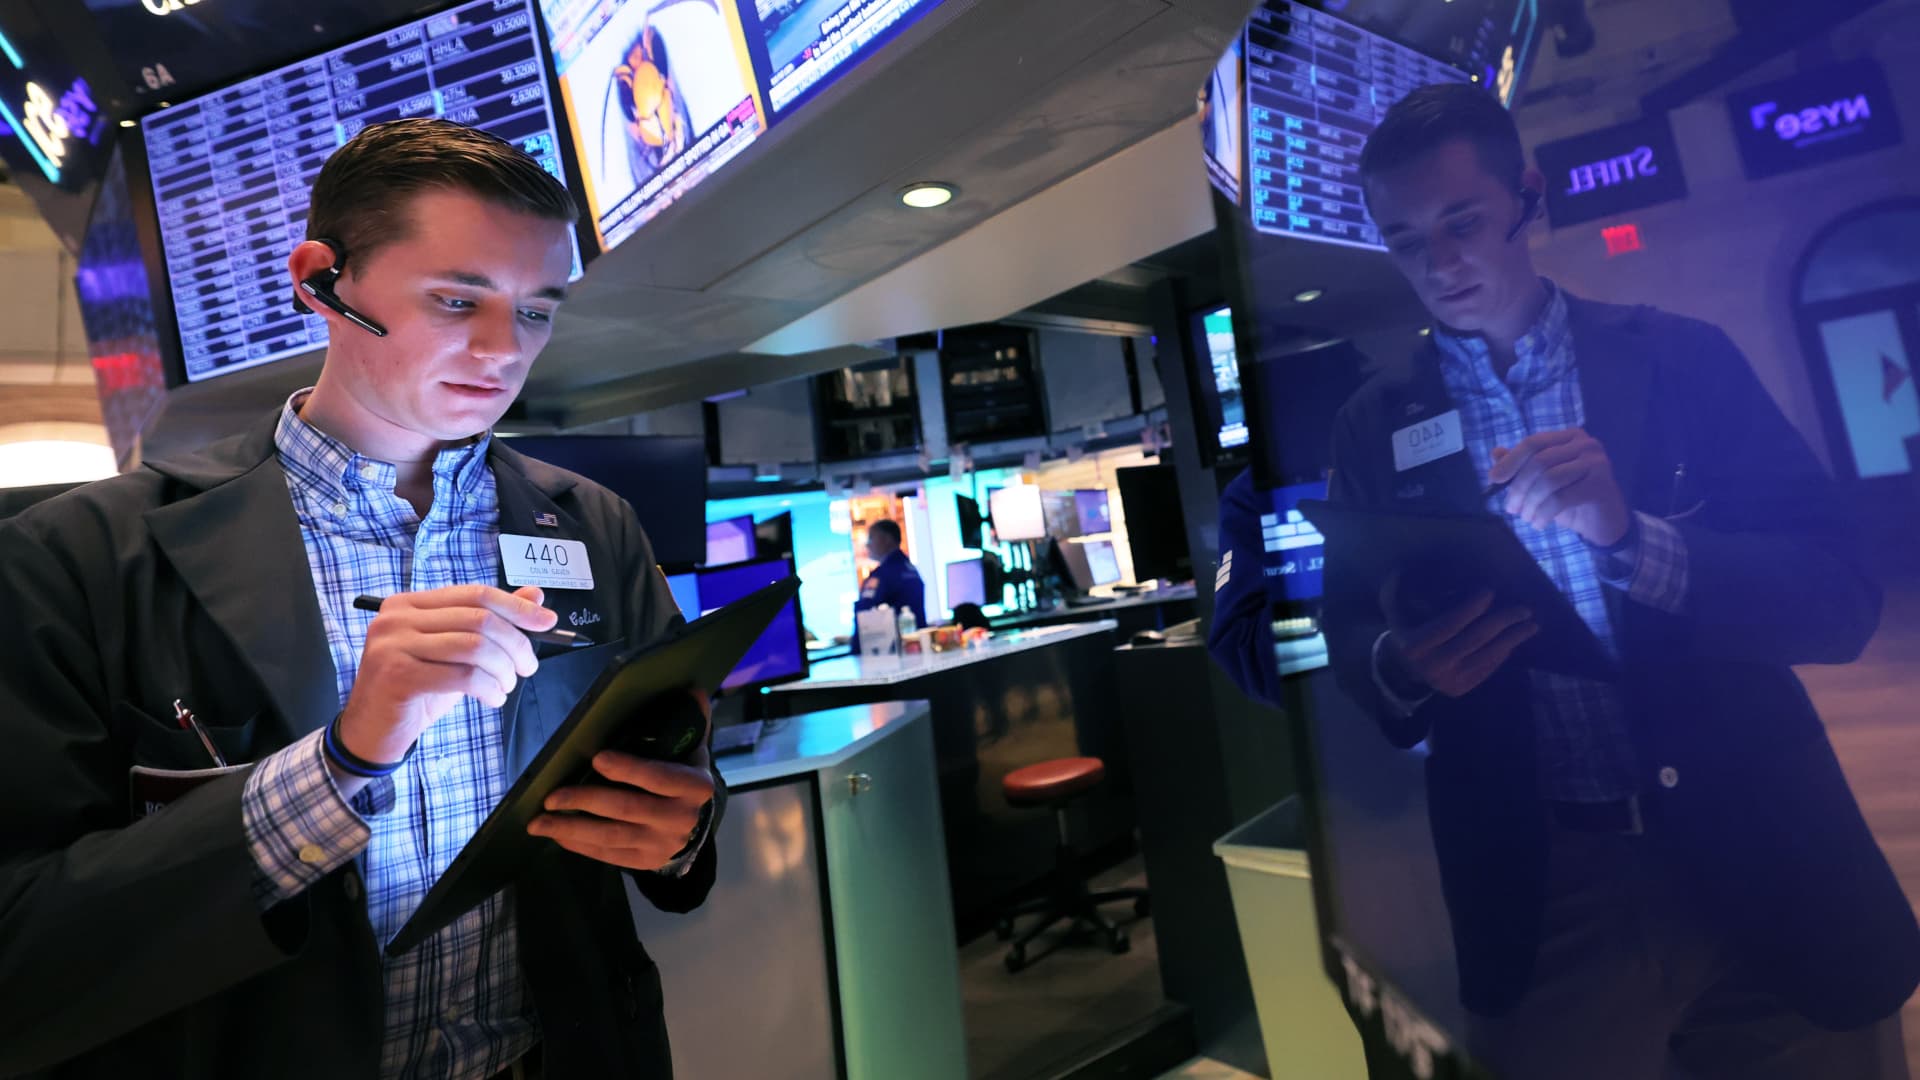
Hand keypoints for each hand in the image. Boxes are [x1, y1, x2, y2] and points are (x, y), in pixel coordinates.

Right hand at [337, 584, 554, 764]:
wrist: (372, 730)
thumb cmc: (416, 689)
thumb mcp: (455, 652)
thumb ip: (489, 623)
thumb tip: (535, 597)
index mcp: (409, 603)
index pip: (474, 594)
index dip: (516, 607)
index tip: (547, 622)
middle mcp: (397, 617)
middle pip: (478, 618)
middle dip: (515, 643)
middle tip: (528, 666)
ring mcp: (393, 645)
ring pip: (474, 646)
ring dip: (503, 669)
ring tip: (506, 686)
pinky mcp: (398, 675)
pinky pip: (462, 676)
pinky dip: (489, 688)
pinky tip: (493, 698)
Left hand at [527, 695, 715, 872]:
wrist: (695, 824)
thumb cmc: (683, 777)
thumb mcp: (692, 750)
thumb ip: (691, 721)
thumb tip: (694, 689)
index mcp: (694, 786)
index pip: (660, 777)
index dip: (629, 769)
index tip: (597, 758)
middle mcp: (680, 818)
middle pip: (627, 809)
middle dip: (585, 801)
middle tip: (551, 796)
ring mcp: (661, 844)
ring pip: (611, 836)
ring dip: (571, 828)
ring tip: (538, 822)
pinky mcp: (644, 861)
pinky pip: (608, 854)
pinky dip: (579, 844)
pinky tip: (557, 835)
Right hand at [1381, 583, 1536, 698]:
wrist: (1405, 673)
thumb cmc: (1406, 634)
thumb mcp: (1394, 614)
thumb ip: (1393, 593)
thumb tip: (1399, 570)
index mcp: (1416, 645)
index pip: (1449, 624)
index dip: (1471, 607)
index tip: (1490, 591)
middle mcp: (1434, 665)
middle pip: (1475, 639)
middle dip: (1502, 622)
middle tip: (1523, 609)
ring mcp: (1450, 680)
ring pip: (1487, 655)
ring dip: (1513, 638)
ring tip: (1531, 625)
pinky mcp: (1463, 689)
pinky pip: (1488, 669)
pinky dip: (1504, 653)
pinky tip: (1515, 640)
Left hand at [1488, 429, 1628, 545]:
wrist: (1604, 523)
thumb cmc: (1571, 498)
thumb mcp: (1542, 481)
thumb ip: (1522, 466)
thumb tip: (1496, 453)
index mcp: (1570, 437)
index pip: (1534, 443)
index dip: (1511, 460)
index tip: (1494, 479)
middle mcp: (1586, 444)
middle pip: (1539, 461)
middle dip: (1518, 487)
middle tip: (1510, 508)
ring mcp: (1596, 463)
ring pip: (1549, 480)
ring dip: (1530, 503)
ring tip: (1525, 517)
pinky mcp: (1600, 485)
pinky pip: (1561, 498)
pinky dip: (1543, 513)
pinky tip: (1538, 523)